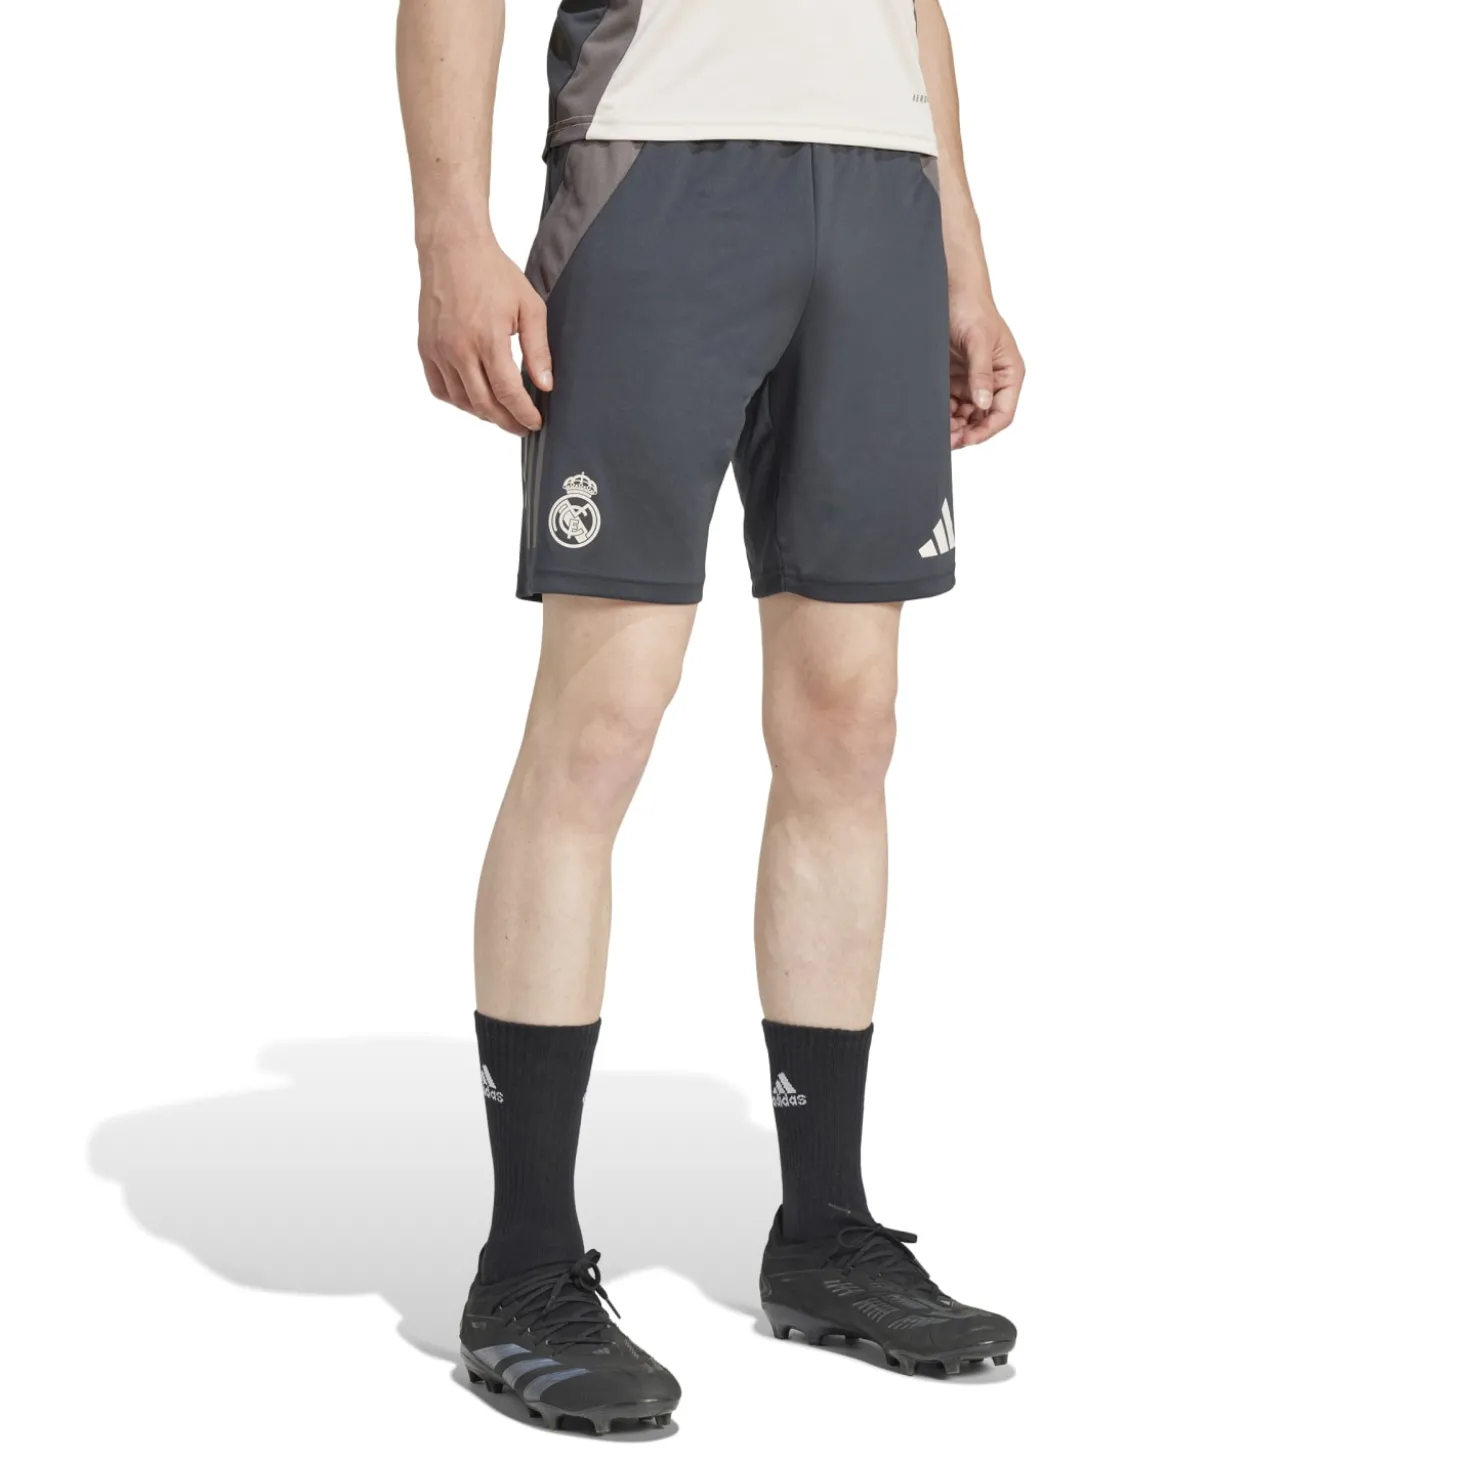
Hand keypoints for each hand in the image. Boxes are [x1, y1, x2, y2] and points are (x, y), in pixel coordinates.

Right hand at [417, 240, 551, 434]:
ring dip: (483, 414)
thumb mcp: (529, 307)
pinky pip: (439, 388)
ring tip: (501, 414)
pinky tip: (473, 400)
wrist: (453, 249)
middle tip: (522, 427)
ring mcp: (439, 350)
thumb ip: (538, 349)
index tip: (535, 422)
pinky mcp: (425, 347)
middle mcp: (459, 349)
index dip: (523, 413)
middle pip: (484, 404)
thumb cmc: (494, 274)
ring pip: (461, 401)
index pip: (507, 393)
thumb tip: (545, 385)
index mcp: (488, 339)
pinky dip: (458, 401)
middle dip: (506, 422)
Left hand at [949, 301, 1024, 448]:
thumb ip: (981, 374)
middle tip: (946, 439)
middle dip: (966, 432)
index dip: (986, 430)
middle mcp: (994, 382)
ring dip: (953, 426)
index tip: (966, 439)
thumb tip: (984, 403)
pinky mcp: (956, 380)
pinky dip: (943, 414)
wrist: (950, 290)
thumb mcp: (978, 341)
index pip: (1003, 413)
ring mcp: (974, 382)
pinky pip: (951, 405)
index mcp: (1009, 373)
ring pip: (965, 416)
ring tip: (937, 430)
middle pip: (983, 419)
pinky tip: (933, 417)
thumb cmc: (971, 307)